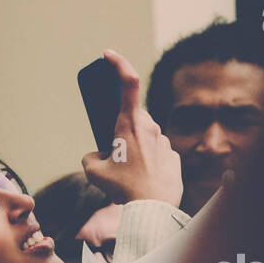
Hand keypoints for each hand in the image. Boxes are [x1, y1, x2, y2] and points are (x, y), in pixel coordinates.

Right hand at [81, 49, 182, 207]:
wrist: (153, 208)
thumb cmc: (124, 188)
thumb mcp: (94, 172)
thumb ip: (90, 157)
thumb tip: (97, 155)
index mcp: (129, 124)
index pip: (128, 82)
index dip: (118, 64)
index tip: (108, 55)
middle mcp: (150, 127)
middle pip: (131, 119)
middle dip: (119, 131)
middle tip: (111, 149)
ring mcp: (164, 141)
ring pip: (144, 138)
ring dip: (133, 150)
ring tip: (126, 175)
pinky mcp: (173, 157)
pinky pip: (155, 155)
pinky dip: (146, 164)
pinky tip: (142, 181)